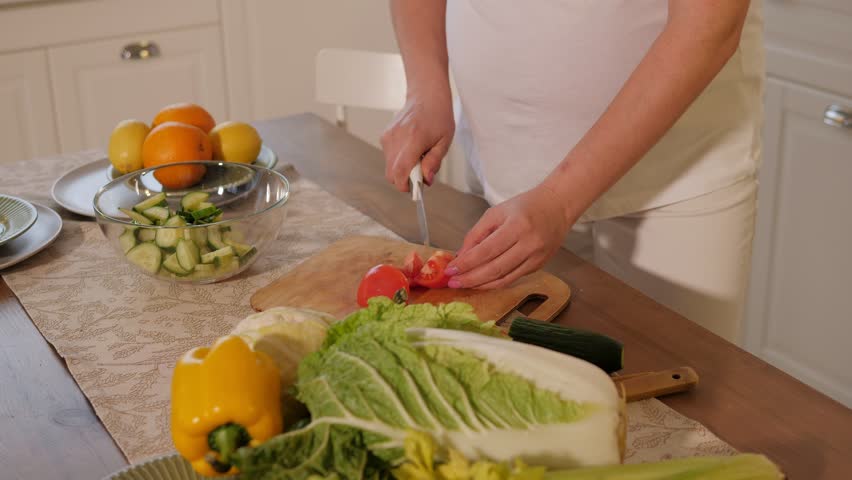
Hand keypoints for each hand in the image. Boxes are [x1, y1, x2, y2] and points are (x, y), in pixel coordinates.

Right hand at [380, 89, 453, 191]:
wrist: (425, 96)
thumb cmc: (439, 117)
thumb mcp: (444, 141)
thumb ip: (434, 162)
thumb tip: (427, 180)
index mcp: (413, 139)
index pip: (400, 171)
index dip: (405, 185)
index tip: (416, 187)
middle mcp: (396, 139)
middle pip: (391, 174)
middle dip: (405, 179)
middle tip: (421, 172)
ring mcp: (388, 137)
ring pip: (390, 167)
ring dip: (403, 169)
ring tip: (418, 156)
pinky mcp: (385, 136)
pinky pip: (389, 158)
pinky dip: (399, 160)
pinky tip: (411, 148)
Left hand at [446, 185, 575, 288]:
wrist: (558, 207)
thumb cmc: (525, 207)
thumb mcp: (496, 212)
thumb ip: (477, 234)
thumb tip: (461, 256)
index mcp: (517, 226)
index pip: (487, 250)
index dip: (467, 263)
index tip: (451, 269)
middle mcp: (529, 244)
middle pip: (495, 268)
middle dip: (471, 278)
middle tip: (453, 282)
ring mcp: (536, 258)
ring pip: (504, 278)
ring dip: (481, 284)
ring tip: (464, 284)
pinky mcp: (539, 266)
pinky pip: (513, 279)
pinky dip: (495, 283)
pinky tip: (481, 283)